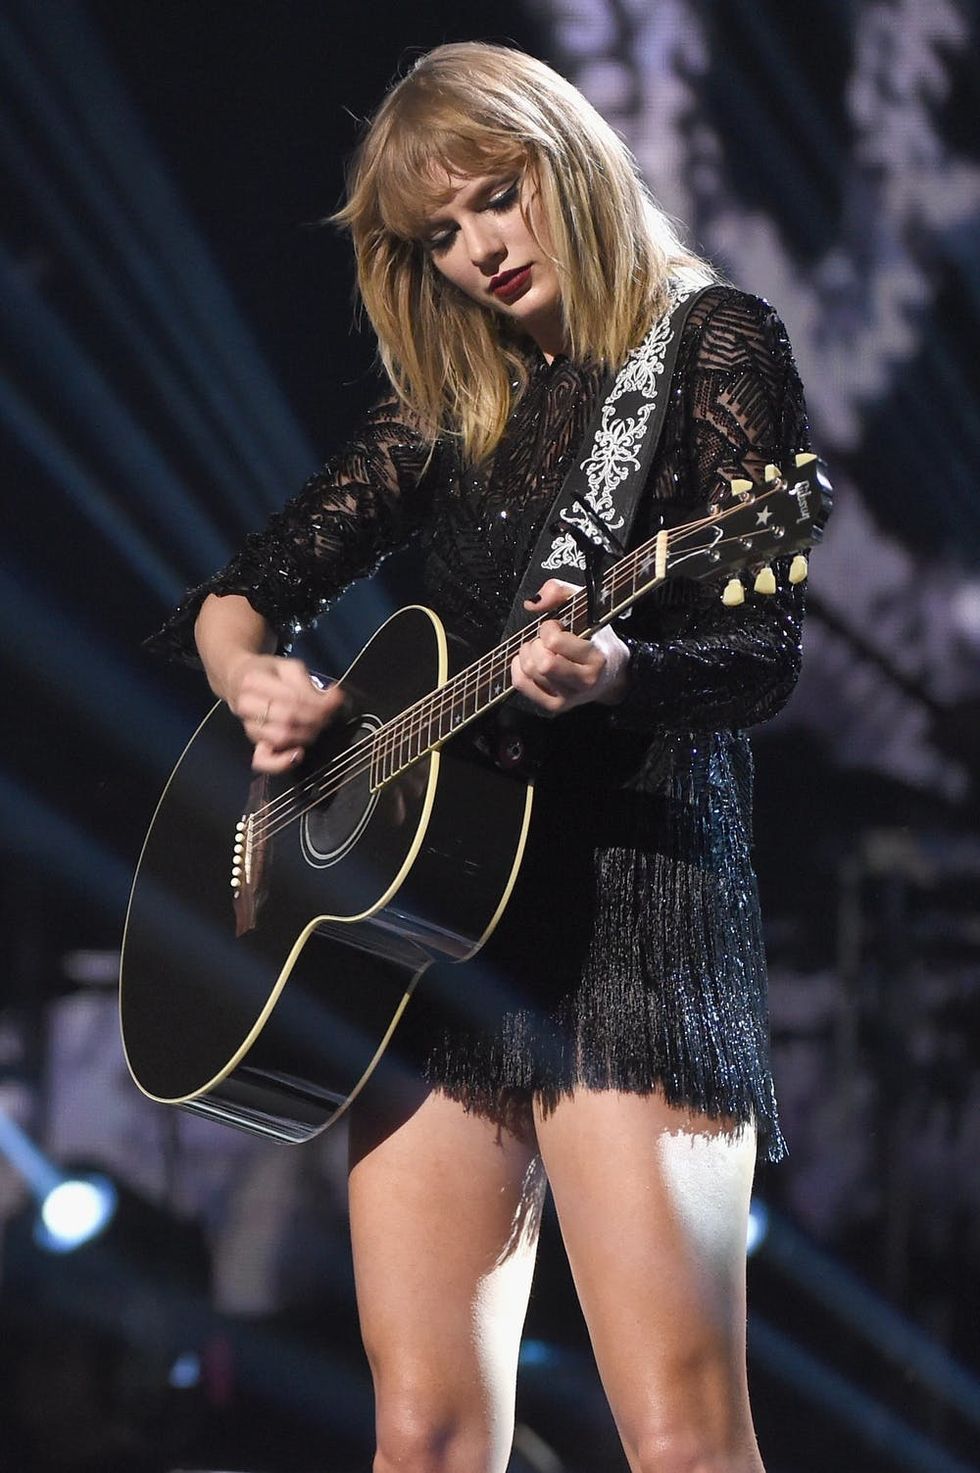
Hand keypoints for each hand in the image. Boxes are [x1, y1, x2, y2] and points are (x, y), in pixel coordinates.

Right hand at [224, 653, 344, 773]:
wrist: (238, 681)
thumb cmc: (267, 673)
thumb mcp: (287, 667)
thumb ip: (308, 682)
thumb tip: (333, 698)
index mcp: (253, 682)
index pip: (292, 698)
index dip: (318, 703)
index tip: (335, 701)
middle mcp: (246, 706)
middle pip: (288, 719)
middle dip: (315, 719)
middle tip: (328, 714)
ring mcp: (249, 727)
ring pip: (281, 737)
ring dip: (306, 735)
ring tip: (317, 726)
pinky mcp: (254, 743)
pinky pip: (263, 760)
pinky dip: (280, 763)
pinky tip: (297, 755)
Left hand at [510, 579, 630, 714]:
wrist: (612, 674)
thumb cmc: (597, 638)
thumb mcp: (587, 607)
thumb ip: (561, 592)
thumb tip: (532, 603)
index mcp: (595, 658)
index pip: (555, 642)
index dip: (548, 628)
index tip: (556, 626)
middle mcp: (583, 682)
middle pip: (542, 663)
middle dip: (537, 644)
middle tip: (546, 640)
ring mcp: (568, 697)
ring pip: (530, 672)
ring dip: (527, 653)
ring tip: (539, 648)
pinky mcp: (554, 705)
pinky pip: (521, 685)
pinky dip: (517, 668)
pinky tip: (528, 660)